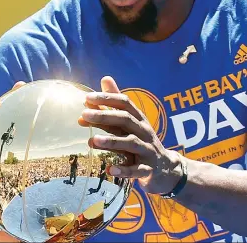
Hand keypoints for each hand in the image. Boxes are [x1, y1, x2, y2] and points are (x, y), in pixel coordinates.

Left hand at [80, 76, 181, 193]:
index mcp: (139, 118)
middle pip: (126, 119)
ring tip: (91, 141)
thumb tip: (105, 78)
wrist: (165, 168)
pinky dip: (124, 170)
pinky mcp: (148, 169)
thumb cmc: (141, 140)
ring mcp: (147, 150)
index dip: (107, 98)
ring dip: (111, 141)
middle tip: (84, 115)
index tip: (87, 98)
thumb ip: (116, 104)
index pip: (124, 102)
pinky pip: (136, 170)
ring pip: (131, 143)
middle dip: (105, 116)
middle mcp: (144, 131)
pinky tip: (109, 170)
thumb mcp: (130, 121)